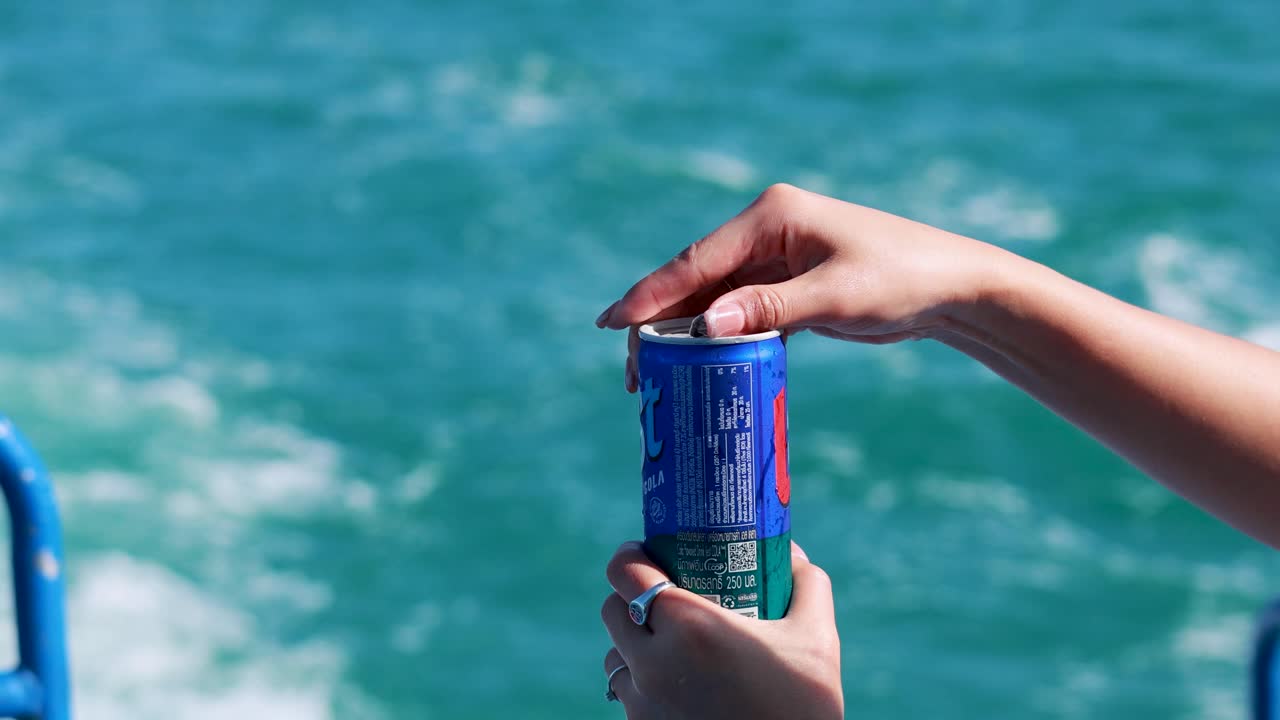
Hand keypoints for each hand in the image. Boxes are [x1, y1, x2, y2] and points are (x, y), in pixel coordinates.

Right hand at [594, 183, 1013, 390]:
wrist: (952, 287)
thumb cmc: (901, 279)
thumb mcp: (836, 296)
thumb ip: (771, 309)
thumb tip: (705, 324)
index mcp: (772, 216)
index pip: (698, 259)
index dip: (652, 294)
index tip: (612, 323)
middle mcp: (766, 230)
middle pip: (696, 278)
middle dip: (660, 321)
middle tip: (631, 367)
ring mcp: (775, 256)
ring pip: (714, 296)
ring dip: (685, 333)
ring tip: (651, 374)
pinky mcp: (788, 283)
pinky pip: (739, 310)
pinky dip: (717, 336)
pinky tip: (695, 364)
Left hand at [600, 540, 841, 719]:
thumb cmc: (802, 709)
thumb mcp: (818, 641)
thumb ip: (808, 586)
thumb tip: (795, 556)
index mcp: (688, 626)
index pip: (624, 573)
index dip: (629, 556)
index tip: (644, 550)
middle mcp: (653, 662)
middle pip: (612, 611)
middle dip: (630, 596)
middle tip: (661, 594)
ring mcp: (642, 703)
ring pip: (613, 656)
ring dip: (632, 643)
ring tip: (667, 643)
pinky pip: (626, 696)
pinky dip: (641, 683)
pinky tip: (674, 684)